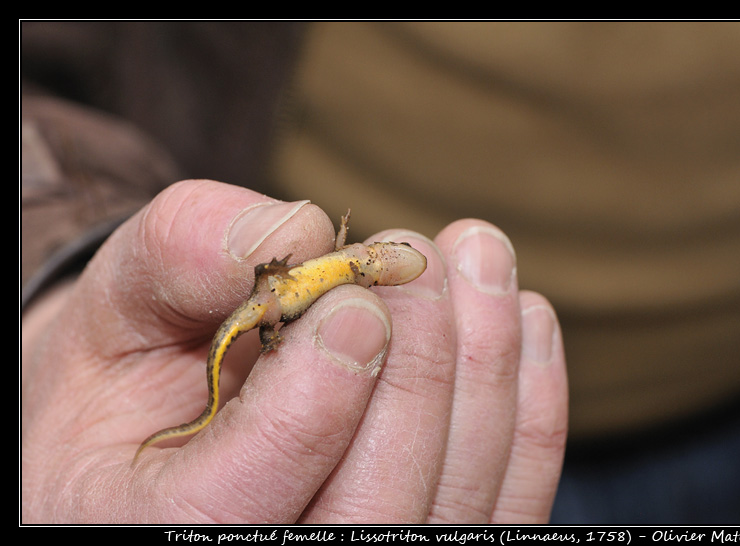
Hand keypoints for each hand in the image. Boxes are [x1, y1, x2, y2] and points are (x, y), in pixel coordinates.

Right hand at [20, 179, 566, 522]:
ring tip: (477, 256)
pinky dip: (528, 410)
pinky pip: (505, 506)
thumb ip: (179, 258)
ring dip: (484, 372)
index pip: (240, 500)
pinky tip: (520, 316)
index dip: (317, 395)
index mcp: (153, 528)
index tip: (358, 293)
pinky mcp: (430, 544)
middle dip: (417, 370)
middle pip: (372, 509)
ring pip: (454, 509)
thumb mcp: (115, 302)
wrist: (162, 421)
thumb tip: (290, 232)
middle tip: (419, 258)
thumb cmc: (131, 365)